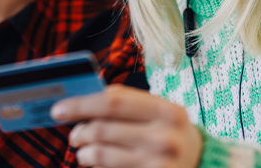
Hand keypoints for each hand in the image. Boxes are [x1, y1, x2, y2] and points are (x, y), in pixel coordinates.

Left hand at [52, 85, 202, 167]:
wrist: (201, 164)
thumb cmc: (170, 133)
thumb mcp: (160, 113)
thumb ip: (128, 104)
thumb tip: (81, 99)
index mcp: (167, 111)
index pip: (114, 101)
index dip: (81, 104)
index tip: (59, 109)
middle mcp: (164, 137)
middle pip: (102, 129)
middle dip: (79, 131)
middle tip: (74, 134)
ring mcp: (157, 164)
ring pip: (99, 154)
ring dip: (83, 153)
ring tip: (84, 152)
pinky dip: (95, 167)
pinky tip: (97, 164)